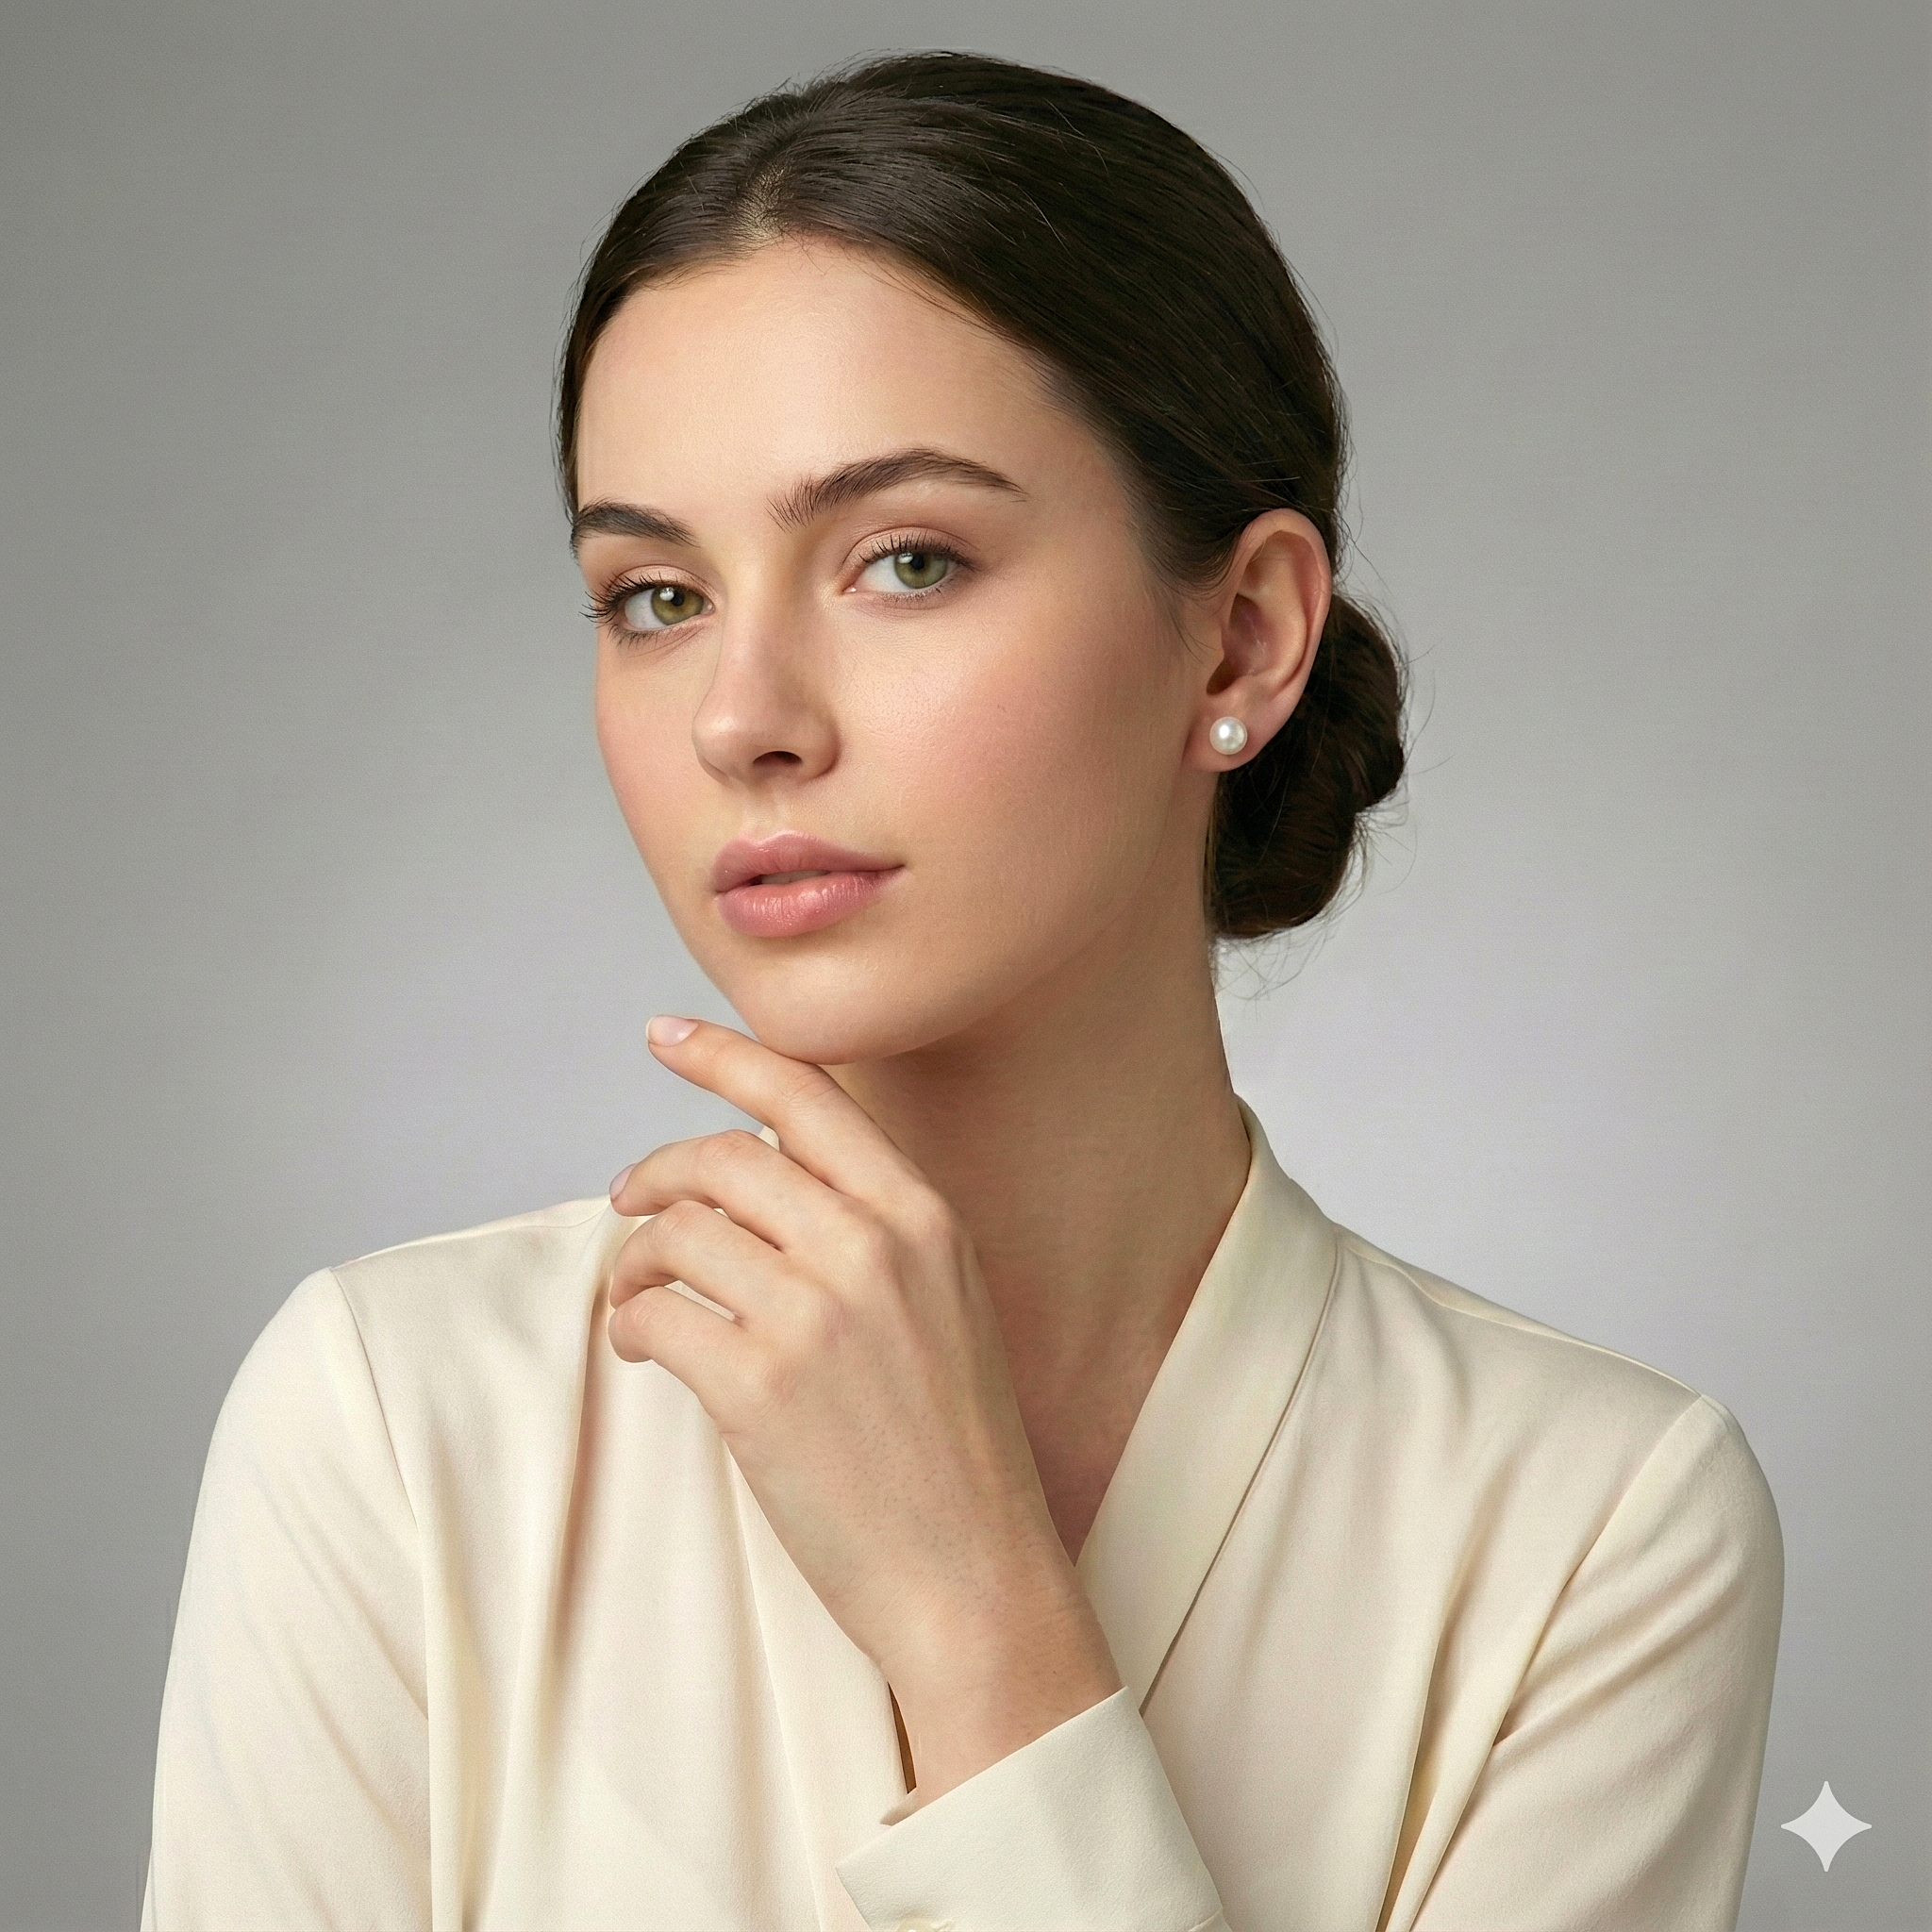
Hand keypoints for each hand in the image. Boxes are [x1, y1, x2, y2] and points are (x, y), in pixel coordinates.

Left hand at [607, 1016, 1122, 1805]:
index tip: (665, 1035)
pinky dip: (629, 1322)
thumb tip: (763, 1176)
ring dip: (635, 1258)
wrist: (975, 1573)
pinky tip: (641, 1344)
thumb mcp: (947, 1303)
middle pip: (723, 1156)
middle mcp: (871, 1247)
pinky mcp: (759, 1387)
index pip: (807, 1094)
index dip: (724, 1054)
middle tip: (628, 1199)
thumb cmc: (956, 1447)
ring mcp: (815, 1314)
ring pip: (678, 1232)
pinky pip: (655, 1315)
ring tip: (636, 1293)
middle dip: (657, 1170)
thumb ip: (873, 1231)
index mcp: (925, 1217)